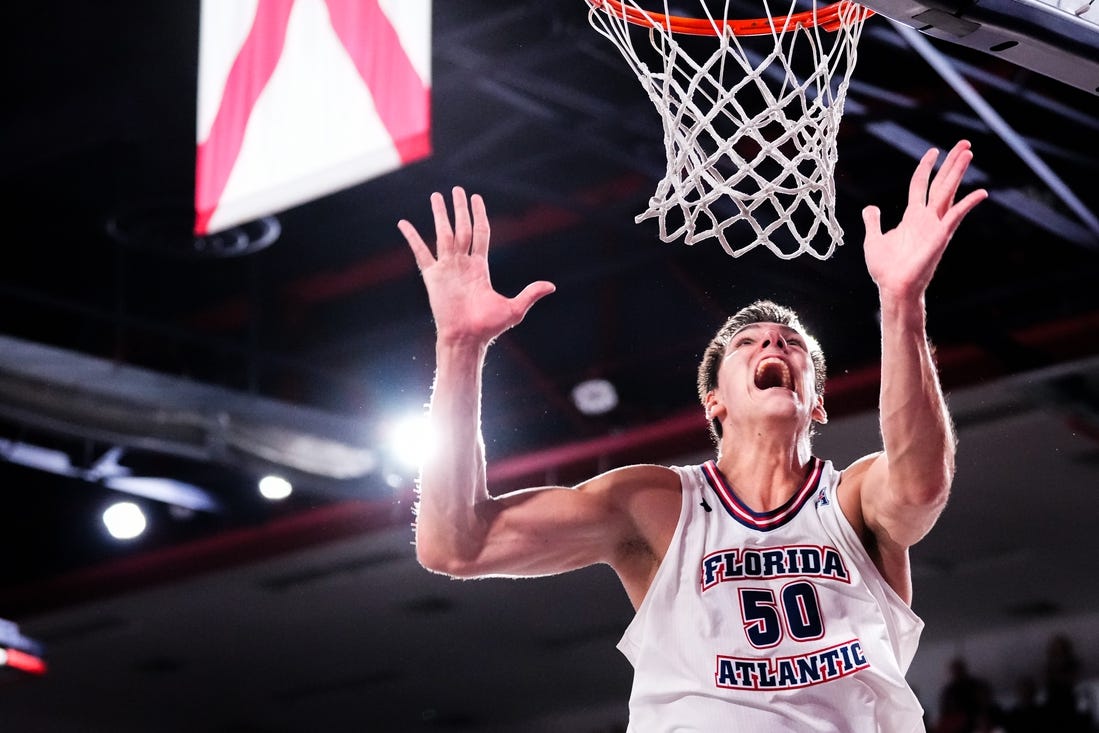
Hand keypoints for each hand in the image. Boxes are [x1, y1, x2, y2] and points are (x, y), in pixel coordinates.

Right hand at [399, 187, 555, 345]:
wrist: (466, 339)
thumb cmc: (489, 328)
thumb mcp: (514, 309)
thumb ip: (530, 294)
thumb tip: (552, 286)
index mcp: (480, 267)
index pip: (481, 233)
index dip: (479, 215)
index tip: (476, 198)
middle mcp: (462, 264)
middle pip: (462, 228)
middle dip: (460, 209)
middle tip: (457, 189)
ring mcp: (446, 268)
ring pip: (443, 234)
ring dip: (440, 215)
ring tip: (436, 196)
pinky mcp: (432, 277)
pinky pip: (420, 252)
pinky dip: (412, 237)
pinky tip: (404, 223)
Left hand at [862, 140, 987, 301]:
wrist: (892, 288)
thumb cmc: (885, 269)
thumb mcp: (874, 239)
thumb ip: (873, 222)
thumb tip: (871, 208)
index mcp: (912, 217)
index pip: (921, 184)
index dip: (926, 167)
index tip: (933, 151)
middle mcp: (927, 218)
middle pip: (942, 184)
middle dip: (952, 164)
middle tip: (965, 144)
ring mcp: (935, 226)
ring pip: (949, 193)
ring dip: (958, 172)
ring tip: (968, 152)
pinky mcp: (940, 237)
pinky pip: (956, 217)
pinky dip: (967, 204)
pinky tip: (981, 193)